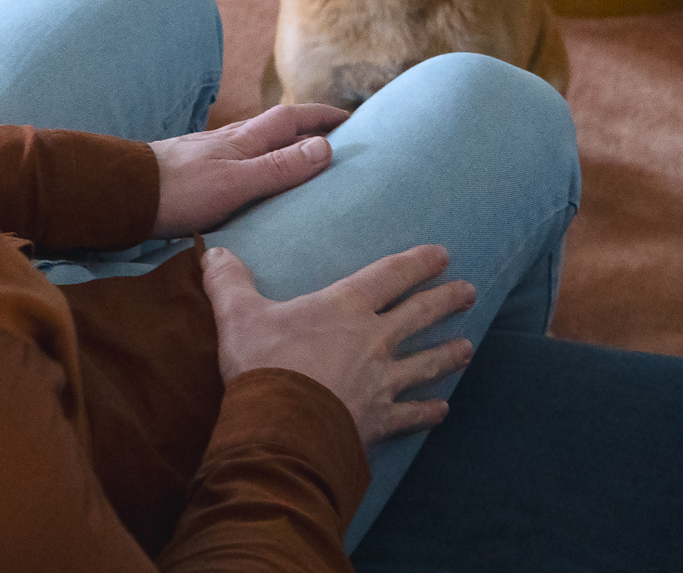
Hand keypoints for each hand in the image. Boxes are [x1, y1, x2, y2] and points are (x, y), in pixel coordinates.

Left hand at [149, 103, 348, 237]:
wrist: (123, 195)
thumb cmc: (180, 190)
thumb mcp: (237, 183)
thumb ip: (280, 168)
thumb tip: (325, 147)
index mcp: (246, 139)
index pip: (292, 118)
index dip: (322, 116)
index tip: (351, 117)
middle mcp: (232, 141)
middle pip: (279, 129)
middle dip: (310, 131)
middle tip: (338, 141)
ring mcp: (214, 156)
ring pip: (260, 146)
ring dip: (286, 149)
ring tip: (307, 164)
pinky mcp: (199, 173)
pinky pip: (244, 164)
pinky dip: (263, 167)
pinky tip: (261, 184)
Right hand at [201, 244, 475, 444]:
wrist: (280, 428)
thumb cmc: (263, 366)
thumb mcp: (239, 316)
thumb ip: (229, 282)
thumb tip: (212, 252)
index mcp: (346, 307)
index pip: (391, 275)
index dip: (418, 262)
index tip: (442, 254)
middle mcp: (374, 340)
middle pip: (420, 314)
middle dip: (447, 300)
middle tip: (470, 292)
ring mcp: (382, 381)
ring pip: (426, 363)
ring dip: (449, 354)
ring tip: (468, 348)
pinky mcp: (380, 419)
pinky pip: (412, 414)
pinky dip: (428, 412)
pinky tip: (442, 411)